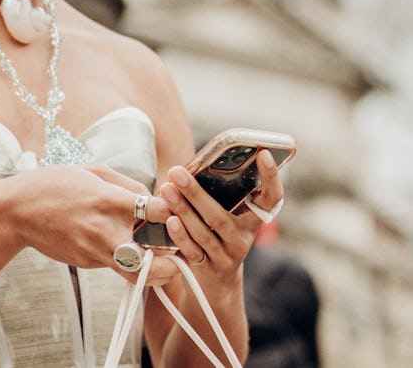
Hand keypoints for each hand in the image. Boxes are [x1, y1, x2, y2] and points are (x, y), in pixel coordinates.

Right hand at [6, 163, 174, 284]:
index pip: (158, 212)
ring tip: (164, 261)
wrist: (18, 209)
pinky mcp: (87, 263)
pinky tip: (127, 248)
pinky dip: (127, 261)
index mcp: (110, 200)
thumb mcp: (94, 171)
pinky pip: (116, 266)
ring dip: (155, 272)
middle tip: (182, 252)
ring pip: (137, 275)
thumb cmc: (56, 183)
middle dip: (174, 260)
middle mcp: (105, 231)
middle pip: (154, 260)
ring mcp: (95, 251)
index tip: (177, 210)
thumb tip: (153, 198)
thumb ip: (127, 184)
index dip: (175, 212)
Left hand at [158, 149, 283, 283]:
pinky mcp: (209, 270)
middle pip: (221, 216)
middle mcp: (243, 238)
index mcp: (253, 220)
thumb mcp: (226, 216)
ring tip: (166, 189)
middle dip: (196, 193)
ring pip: (205, 232)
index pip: (271, 198)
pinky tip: (169, 220)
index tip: (264, 154)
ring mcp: (227, 256)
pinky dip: (180, 235)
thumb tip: (189, 165)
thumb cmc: (217, 236)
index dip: (271, 177)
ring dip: (183, 210)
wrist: (216, 284)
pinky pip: (193, 251)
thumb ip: (217, 195)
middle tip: (177, 172)